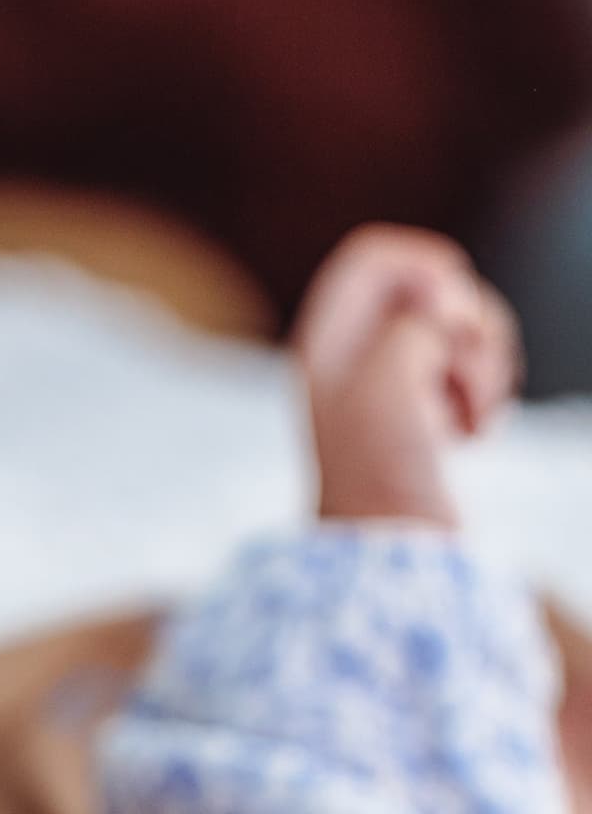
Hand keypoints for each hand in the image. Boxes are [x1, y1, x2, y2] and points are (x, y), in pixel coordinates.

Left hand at [292, 225, 520, 527]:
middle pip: (434, 287)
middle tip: (468, 381)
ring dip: (486, 363)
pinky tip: (477, 433)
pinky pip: (476, 368)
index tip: (449, 314)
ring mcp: (395, 383)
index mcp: (326, 342)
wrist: (398, 556)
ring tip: (475, 417)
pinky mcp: (430, 411)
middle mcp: (355, 356)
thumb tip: (445, 309)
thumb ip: (415, 322)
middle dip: (469, 325)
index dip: (424, 267)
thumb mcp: (387, 383)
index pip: (374, 257)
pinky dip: (488, 392)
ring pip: (464, 327)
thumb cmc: (380, 478)